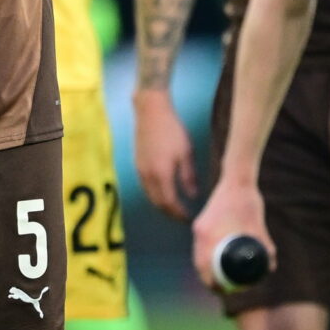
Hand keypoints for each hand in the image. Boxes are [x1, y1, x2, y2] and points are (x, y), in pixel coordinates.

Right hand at [132, 88, 198, 220]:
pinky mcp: (137, 165)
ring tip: (174, 208)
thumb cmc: (172, 130)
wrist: (150, 112)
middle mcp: (147, 176)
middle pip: (157, 203)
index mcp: (161, 174)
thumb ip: (188, 177)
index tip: (189, 217)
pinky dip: (155, 195)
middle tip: (182, 217)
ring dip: (161, 205)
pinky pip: (145, 187)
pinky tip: (164, 192)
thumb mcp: (186, 153)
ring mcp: (140, 171)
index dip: (179, 213)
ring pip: (150, 196)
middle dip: (169, 213)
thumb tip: (192, 196)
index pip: (170, 202)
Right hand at [189, 177, 269, 293]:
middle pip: (199, 263)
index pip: (203, 266)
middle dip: (208, 279)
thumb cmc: (248, 200)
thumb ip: (264, 245)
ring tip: (219, 280)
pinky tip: (215, 261)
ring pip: (198, 254)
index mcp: (208, 234)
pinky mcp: (203, 222)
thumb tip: (270, 266)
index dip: (210, 282)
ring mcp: (200, 226)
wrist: (237, 178)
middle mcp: (200, 232)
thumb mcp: (257, 225)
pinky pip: (201, 245)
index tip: (220, 290)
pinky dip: (206, 256)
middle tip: (222, 289)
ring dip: (206, 268)